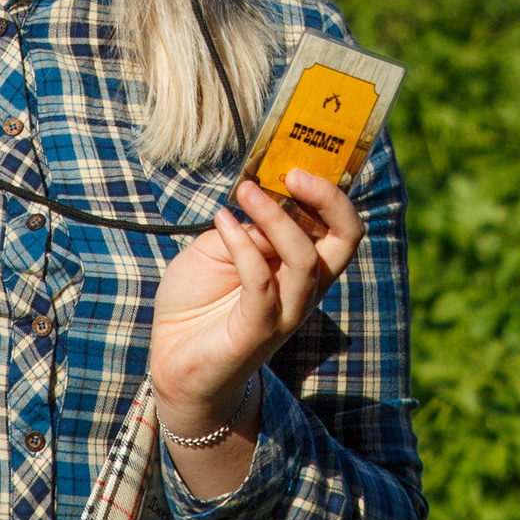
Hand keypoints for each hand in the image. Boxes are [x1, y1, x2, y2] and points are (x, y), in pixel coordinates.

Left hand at [149, 171, 362, 435]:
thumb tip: (262, 204)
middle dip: (329, 200)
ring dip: (276, 218)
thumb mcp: (217, 248)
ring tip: (245, 190)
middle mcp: (304, 288)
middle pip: (347, 241)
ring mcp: (285, 313)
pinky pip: (260, 283)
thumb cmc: (197, 300)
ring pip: (306, 261)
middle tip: (293, 173)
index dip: (330, 189)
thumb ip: (243, 229)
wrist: (172, 360)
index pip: (340, 224)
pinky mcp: (258, 332)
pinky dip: (241, 245)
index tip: (298, 159)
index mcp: (302, 264)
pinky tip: (221, 220)